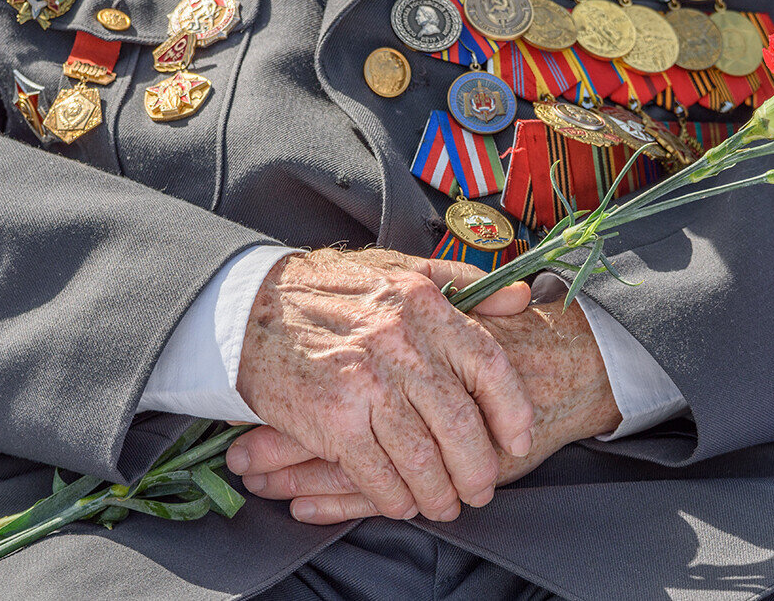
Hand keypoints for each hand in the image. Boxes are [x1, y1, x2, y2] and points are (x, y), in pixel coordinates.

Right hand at [233, 298, 621, 523]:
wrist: (250, 306)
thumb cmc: (332, 290)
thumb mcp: (402, 269)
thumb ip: (465, 284)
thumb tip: (522, 298)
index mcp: (424, 306)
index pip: (489, 365)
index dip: (512, 410)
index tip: (519, 440)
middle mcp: (400, 343)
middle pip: (460, 422)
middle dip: (478, 467)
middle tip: (482, 488)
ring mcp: (366, 383)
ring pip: (422, 456)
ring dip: (438, 492)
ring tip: (444, 504)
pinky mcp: (331, 417)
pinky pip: (377, 472)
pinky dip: (394, 496)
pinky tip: (402, 502)